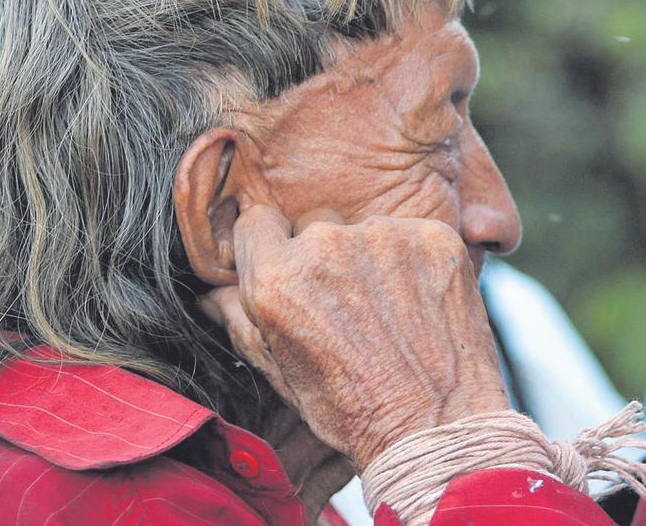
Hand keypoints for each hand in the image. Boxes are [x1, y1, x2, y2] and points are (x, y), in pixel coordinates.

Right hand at [203, 203, 510, 471]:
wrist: (435, 423)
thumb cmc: (353, 409)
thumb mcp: (282, 373)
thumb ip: (241, 322)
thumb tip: (210, 295)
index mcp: (276, 278)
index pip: (258, 222)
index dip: (273, 245)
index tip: (292, 267)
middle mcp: (326, 246)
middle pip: (317, 224)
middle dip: (327, 254)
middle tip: (351, 302)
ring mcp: (384, 237)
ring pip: (369, 229)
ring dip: (376, 257)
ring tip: (392, 311)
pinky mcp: (433, 236)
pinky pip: (415, 235)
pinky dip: (418, 261)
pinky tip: (423, 303)